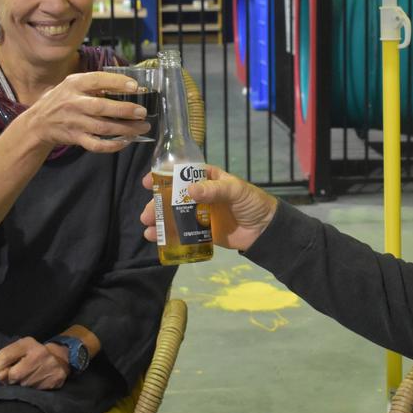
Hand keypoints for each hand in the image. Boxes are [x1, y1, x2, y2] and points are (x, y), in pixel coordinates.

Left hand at [0, 337, 69, 389]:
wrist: (60, 358)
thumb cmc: (31, 355)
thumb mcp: (17, 351)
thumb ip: (4, 361)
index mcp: (28, 344)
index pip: (4, 356)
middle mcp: (40, 354)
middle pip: (13, 375)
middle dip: (10, 379)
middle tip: (16, 376)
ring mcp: (49, 367)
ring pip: (24, 385)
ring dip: (21, 385)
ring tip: (28, 377)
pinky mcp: (55, 380)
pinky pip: (35, 391)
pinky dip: (32, 389)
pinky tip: (36, 381)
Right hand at [17, 70, 150, 151]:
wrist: (39, 122)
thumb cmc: (62, 100)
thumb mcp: (73, 84)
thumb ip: (95, 83)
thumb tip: (129, 85)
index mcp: (74, 84)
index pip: (97, 80)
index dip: (117, 82)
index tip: (135, 86)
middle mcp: (73, 102)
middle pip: (101, 107)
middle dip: (125, 110)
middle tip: (142, 112)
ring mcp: (74, 122)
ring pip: (103, 127)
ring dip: (125, 129)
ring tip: (142, 127)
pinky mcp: (76, 138)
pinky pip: (96, 144)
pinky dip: (112, 145)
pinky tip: (126, 141)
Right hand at [140, 165, 278, 250]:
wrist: (265, 230)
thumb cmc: (252, 202)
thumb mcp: (236, 190)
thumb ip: (215, 190)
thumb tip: (191, 190)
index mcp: (208, 179)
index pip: (182, 174)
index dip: (164, 176)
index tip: (148, 181)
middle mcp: (200, 195)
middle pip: (173, 197)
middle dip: (157, 204)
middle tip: (146, 213)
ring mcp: (199, 214)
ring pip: (174, 215)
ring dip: (159, 220)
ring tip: (148, 227)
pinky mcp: (202, 232)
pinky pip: (182, 233)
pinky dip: (168, 235)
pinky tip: (156, 239)